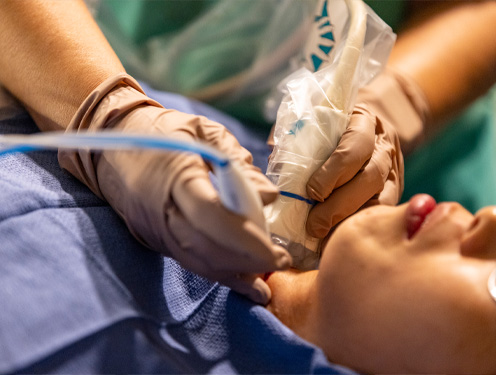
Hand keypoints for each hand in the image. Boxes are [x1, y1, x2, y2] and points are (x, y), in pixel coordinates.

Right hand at [59, 73, 290, 304]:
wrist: (111, 142)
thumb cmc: (163, 130)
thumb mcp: (204, 131)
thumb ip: (238, 164)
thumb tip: (270, 197)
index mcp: (175, 176)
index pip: (210, 215)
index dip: (245, 237)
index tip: (276, 250)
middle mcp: (161, 210)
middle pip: (206, 247)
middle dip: (247, 262)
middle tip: (281, 262)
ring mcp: (154, 229)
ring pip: (197, 261)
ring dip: (234, 273)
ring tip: (266, 278)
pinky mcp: (155, 239)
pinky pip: (189, 261)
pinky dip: (217, 273)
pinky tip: (242, 281)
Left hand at [304, 69, 429, 237]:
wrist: (360, 130)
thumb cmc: (325, 128)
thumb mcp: (310, 123)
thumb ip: (295, 138)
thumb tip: (277, 164)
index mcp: (364, 121)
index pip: (356, 145)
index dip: (333, 171)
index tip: (311, 192)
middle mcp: (384, 147)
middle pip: (371, 177)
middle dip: (340, 204)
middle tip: (314, 225)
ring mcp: (393, 172)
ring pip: (382, 200)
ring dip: (351, 220)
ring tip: (325, 238)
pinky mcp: (394, 193)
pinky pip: (382, 214)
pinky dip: (360, 227)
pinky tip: (338, 239)